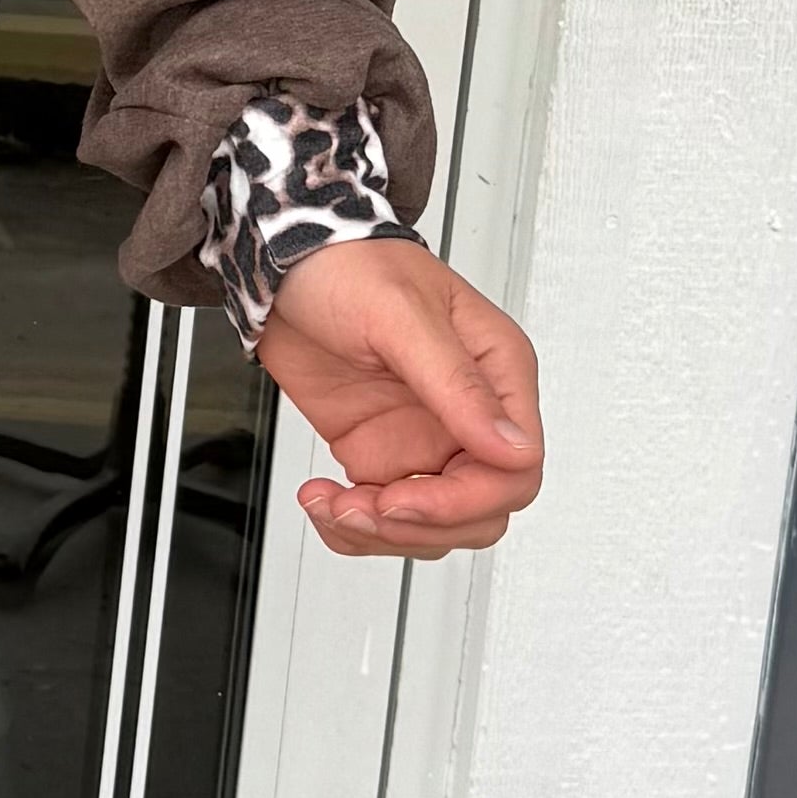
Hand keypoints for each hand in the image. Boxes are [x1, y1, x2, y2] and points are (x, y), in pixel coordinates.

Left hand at [256, 235, 541, 559]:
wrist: (282, 267)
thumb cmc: (349, 265)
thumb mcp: (403, 317)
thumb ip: (457, 385)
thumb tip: (512, 445)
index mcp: (497, 374)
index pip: (515, 469)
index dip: (463, 500)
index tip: (403, 499)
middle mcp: (467, 414)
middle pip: (479, 511)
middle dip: (417, 525)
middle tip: (361, 507)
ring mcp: (424, 438)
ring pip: (432, 526)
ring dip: (378, 532)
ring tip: (330, 503)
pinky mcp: (380, 453)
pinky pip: (382, 516)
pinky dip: (350, 526)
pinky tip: (321, 500)